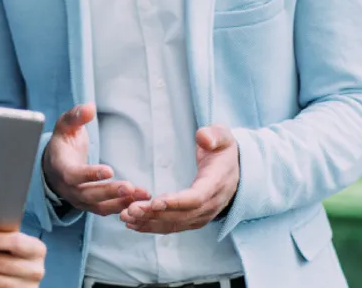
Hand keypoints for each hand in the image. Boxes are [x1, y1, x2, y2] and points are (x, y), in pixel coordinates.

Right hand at [42, 104, 149, 215]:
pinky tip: (139, 200)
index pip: (73, 175)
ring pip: (99, 206)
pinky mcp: (89, 205)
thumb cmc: (62, 141)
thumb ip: (76, 116)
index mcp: (60, 167)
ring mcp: (78, 199)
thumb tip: (89, 107)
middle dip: (109, 192)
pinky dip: (122, 206)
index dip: (89, 174)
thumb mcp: (65, 125)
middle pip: (88, 195)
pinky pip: (105, 209)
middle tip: (130, 187)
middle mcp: (67, 188)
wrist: (54, 164)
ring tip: (142, 195)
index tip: (109, 170)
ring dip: (120, 202)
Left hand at [120, 125, 238, 233]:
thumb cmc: (223, 150)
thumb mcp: (223, 136)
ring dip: (149, 223)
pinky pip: (173, 226)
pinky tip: (133, 224)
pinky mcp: (194, 219)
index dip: (176, 202)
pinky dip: (153, 227)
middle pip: (181, 215)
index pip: (196, 198)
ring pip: (175, 224)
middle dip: (154, 214)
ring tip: (125, 217)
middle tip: (130, 210)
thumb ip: (214, 135)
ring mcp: (202, 215)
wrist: (235, 170)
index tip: (154, 201)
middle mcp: (210, 205)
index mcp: (216, 184)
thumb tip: (202, 137)